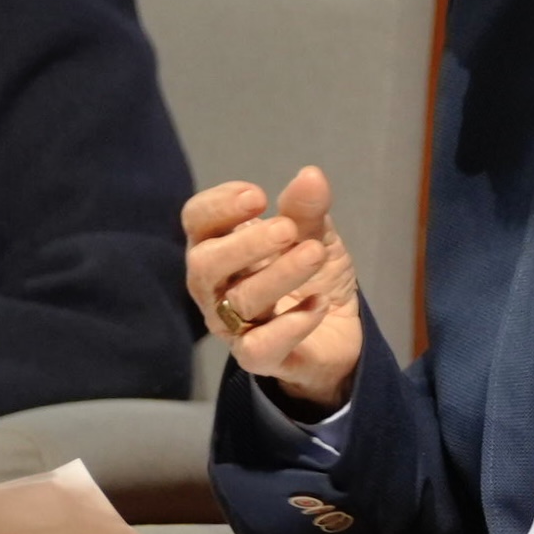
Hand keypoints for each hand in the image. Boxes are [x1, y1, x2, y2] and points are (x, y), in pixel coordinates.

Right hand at [184, 168, 362, 410]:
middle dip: (245, 243)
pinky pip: (260, 346)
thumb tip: (311, 176)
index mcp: (220, 245)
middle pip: (204, 264)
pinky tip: (318, 304)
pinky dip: (290, 324)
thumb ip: (307, 209)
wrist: (337, 334)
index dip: (219, 205)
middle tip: (288, 229)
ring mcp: (231, 325)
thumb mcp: (314, 234)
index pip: (196, 220)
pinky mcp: (258, 357)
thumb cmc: (309, 276)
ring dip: (279, 274)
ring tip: (315, 254)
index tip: (258, 196)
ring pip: (238, 301)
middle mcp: (215, 286)